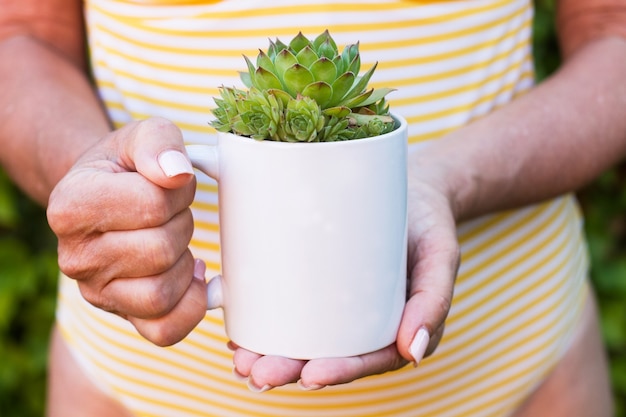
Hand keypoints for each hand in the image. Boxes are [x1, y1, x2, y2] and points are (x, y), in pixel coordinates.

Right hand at [47, 117, 207, 345]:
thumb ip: (160, 142)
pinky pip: (166, 330)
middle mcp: (74, 257)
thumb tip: (177, 174)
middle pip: (160, 249)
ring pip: (162, 292)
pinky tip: (190, 274)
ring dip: (184, 261)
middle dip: (182, 223)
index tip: (169, 182)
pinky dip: (191, 304)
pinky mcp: (122, 316)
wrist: (107, 196)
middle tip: (172, 211)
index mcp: (70, 206)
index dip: (179, 189)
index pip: (152, 203)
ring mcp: (96, 292)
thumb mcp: (142, 136)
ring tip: (173, 238)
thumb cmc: (127, 167)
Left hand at [229, 165, 459, 390]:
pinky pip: (292, 305)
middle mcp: (363, 322)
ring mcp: (339, 303)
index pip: (367, 358)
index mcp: (396, 327)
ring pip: (303, 336)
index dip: (338, 372)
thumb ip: (434, 300)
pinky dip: (265, 319)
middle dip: (290, 368)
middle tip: (257, 372)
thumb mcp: (441, 255)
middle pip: (326, 354)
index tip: (309, 376)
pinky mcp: (319, 280)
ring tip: (240, 359)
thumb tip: (414, 352)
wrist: (412, 189)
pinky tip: (239, 326)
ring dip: (269, 352)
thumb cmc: (429, 224)